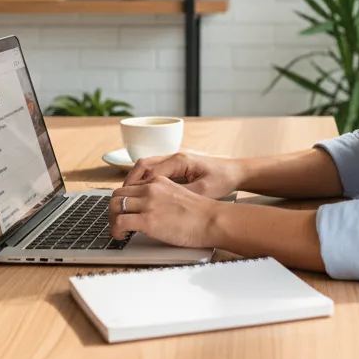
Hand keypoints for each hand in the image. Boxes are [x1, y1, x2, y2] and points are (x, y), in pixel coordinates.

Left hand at [109, 176, 219, 247]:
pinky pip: (119, 223)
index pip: (129, 187)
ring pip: (114, 206)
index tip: (123, 211)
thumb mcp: (179, 194)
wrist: (211, 220)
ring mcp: (148, 204)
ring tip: (118, 232)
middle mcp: (150, 189)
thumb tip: (152, 209)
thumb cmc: (201, 213)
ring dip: (112, 220)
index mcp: (158, 182)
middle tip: (117, 222)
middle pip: (117, 195)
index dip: (123, 201)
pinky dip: (115, 231)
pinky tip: (121, 237)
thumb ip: (162, 196)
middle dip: (113, 210)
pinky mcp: (147, 220)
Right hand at [124, 151, 243, 199]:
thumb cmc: (222, 179)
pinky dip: (145, 181)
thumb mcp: (203, 190)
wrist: (236, 172)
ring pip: (147, 166)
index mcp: (179, 160)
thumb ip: (182, 193)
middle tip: (122, 199)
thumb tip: (160, 201)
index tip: (126, 198)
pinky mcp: (177, 167)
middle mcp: (174, 157)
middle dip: (130, 181)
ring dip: (136, 180)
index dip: (135, 184)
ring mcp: (175, 161)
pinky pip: (155, 171)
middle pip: (143, 165)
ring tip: (128, 198)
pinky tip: (143, 195)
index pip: (148, 169)